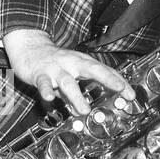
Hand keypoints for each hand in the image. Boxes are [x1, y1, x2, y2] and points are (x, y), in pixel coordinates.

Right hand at [3, 28, 131, 112]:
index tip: (131, 94)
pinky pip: (44, 83)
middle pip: (92, 69)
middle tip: (119, 89)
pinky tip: (50, 98)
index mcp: (82, 63)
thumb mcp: (72, 74)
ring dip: (77, 96)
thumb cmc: (55, 62)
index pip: (105, 71)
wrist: (28, 47)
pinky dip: (47, 90)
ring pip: (68, 82)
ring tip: (84, 110)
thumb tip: (89, 110)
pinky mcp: (39, 73)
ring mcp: (56, 68)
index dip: (119, 82)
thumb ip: (81, 90)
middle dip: (107, 78)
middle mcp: (72, 64)